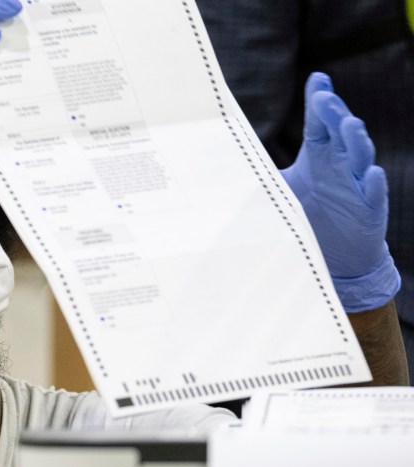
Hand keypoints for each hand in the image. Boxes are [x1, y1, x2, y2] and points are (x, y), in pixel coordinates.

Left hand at [281, 72, 399, 311]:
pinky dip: (373, 184)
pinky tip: (372, 174)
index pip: (320, 122)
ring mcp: (358, 185)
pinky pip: (373, 195)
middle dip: (334, 114)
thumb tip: (227, 152)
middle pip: (340, 132)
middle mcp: (342, 163)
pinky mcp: (370, 209)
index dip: (319, 99)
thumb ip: (261, 168)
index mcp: (320, 153)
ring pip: (361, 158)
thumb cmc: (307, 212)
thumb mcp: (280, 187)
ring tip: (350, 125)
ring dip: (357, 142)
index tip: (318, 78)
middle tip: (324, 99)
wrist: (334, 253)